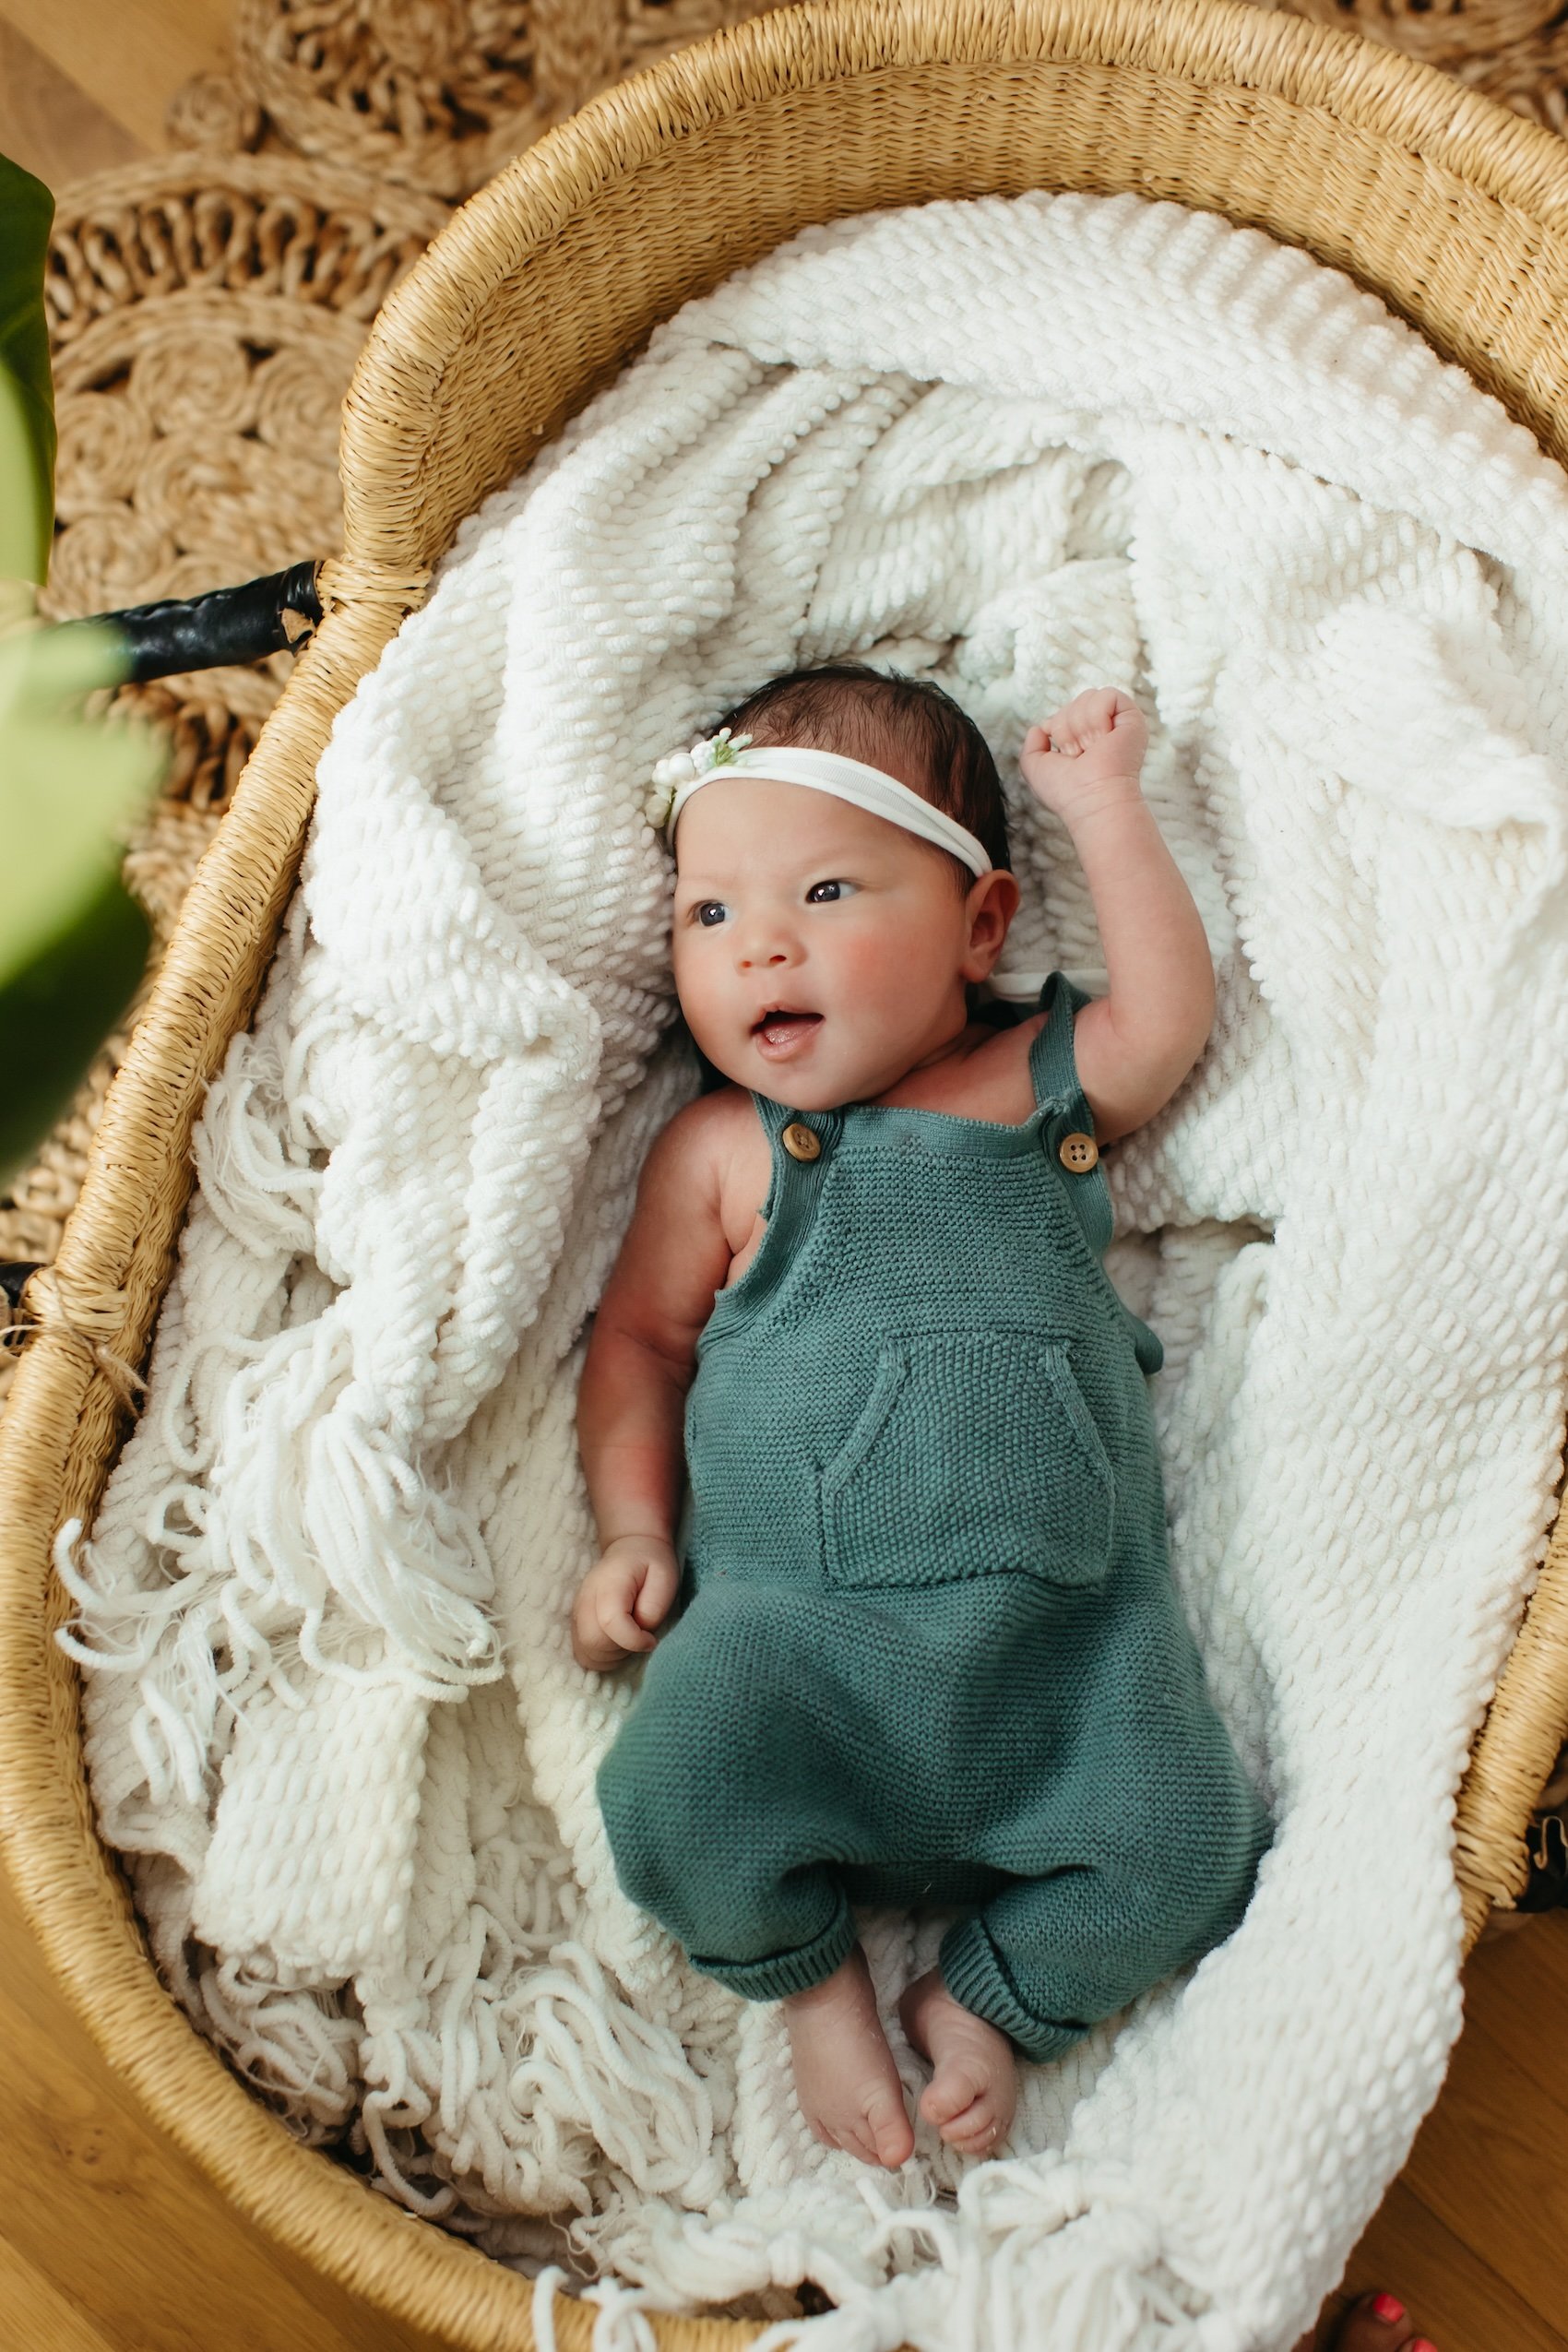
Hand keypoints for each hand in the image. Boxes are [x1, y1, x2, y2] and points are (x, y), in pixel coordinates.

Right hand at [572, 1534, 680, 1670]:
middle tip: (640, 1639)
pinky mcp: (576, 1624)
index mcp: (609, 1584)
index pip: (610, 1622)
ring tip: (630, 1639)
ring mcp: (577, 1612)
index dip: (634, 1640)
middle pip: (592, 1641)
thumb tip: (641, 1632)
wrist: (631, 1550)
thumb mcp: (665, 1577)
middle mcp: (585, 1598)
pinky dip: (602, 1658)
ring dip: (612, 1656)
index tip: (651, 1638)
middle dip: (621, 1649)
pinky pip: (583, 1654)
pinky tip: (618, 1644)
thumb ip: (653, 1607)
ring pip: (585, 1652)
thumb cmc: (651, 1564)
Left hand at [1020, 688, 1147, 821]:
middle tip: (1080, 755)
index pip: (1064, 711)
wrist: (1092, 798)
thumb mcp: (1036, 768)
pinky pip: (1107, 695)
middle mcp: (1103, 728)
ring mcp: (1118, 722)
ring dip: (1081, 727)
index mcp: (1084, 738)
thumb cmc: (1067, 791)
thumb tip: (1040, 727)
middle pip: (1074, 702)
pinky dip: (1097, 718)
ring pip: (1088, 697)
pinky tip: (1103, 740)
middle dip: (1067, 728)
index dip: (1057, 729)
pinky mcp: (1132, 717)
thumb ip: (1032, 746)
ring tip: (1092, 749)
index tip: (1067, 755)